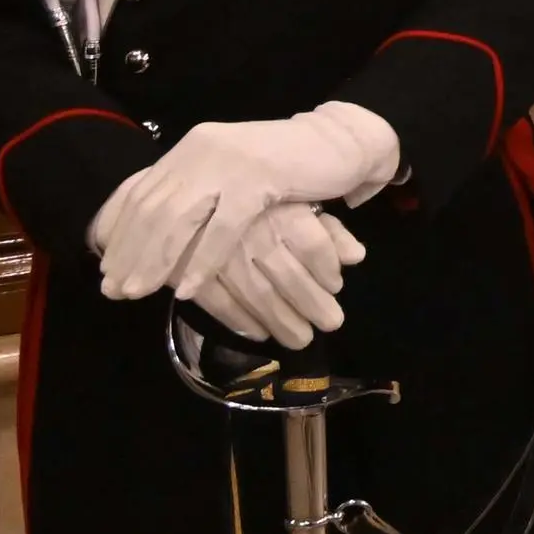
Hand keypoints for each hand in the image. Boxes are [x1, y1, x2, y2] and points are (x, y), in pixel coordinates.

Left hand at [91, 104, 397, 301]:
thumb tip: (158, 229)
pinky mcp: (258, 178)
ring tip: (139, 292)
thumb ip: (197, 190)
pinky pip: (221, 228)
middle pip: (152, 209)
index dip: (121, 234)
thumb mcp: (230, 172)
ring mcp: (229, 163)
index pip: (142, 194)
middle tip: (115, 289)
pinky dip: (201, 261)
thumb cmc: (286, 164)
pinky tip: (187, 288)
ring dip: (155, 260)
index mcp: (192, 148)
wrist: (340, 142)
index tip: (108, 269)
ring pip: (178, 219)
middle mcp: (202, 150)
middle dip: (130, 253)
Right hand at [174, 205, 362, 350]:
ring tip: (301, 340)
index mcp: (280, 210)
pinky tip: (259, 334)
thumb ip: (327, 228)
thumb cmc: (250, 194)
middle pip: (288, 276)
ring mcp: (219, 255)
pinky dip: (240, 322)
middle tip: (331, 324)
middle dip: (311, 304)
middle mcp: (254, 233)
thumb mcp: (294, 200)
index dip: (327, 269)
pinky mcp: (190, 273)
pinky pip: (219, 303)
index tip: (336, 287)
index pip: (313, 244)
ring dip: (281, 321)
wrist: (178, 193)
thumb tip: (356, 257)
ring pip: (257, 295)